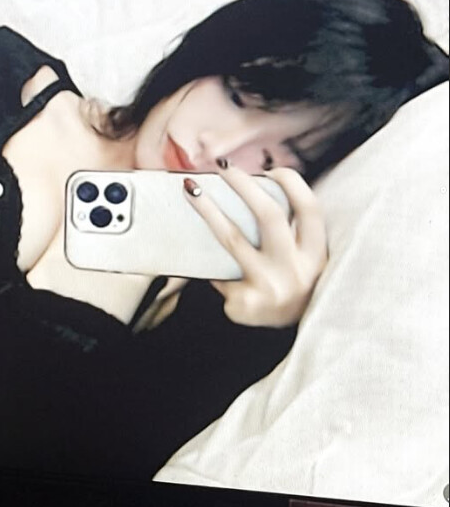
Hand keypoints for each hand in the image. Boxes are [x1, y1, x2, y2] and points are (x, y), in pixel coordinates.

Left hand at [184, 164, 327, 326]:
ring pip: (232, 237)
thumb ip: (290, 233)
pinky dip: (207, 261)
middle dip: (244, 186)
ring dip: (208, 208)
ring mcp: (269, 287)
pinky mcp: (243, 303)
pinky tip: (194, 256)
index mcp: (316, 256)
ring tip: (190, 188)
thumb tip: (253, 186)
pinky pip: (217, 270)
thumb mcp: (303, 262)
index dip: (292, 184)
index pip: (309, 210)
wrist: (291, 339)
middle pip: (269, 217)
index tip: (271, 169)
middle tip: (224, 167)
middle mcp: (296, 271)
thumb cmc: (290, 286)